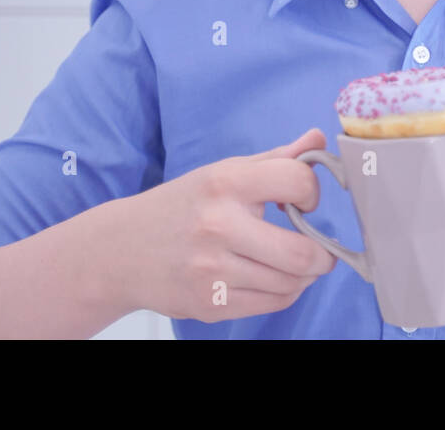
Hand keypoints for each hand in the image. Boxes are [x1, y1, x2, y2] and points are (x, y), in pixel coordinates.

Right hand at [115, 128, 337, 322]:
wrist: (122, 250)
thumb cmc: (184, 205)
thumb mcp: (224, 172)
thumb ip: (276, 159)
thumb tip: (319, 139)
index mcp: (226, 183)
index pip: (298, 181)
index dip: (312, 192)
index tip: (303, 201)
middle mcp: (219, 226)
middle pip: (303, 252)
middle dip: (322, 253)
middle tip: (318, 248)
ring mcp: (212, 270)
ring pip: (292, 283)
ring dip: (304, 275)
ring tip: (292, 262)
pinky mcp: (210, 304)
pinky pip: (272, 304)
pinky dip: (285, 292)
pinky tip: (272, 277)